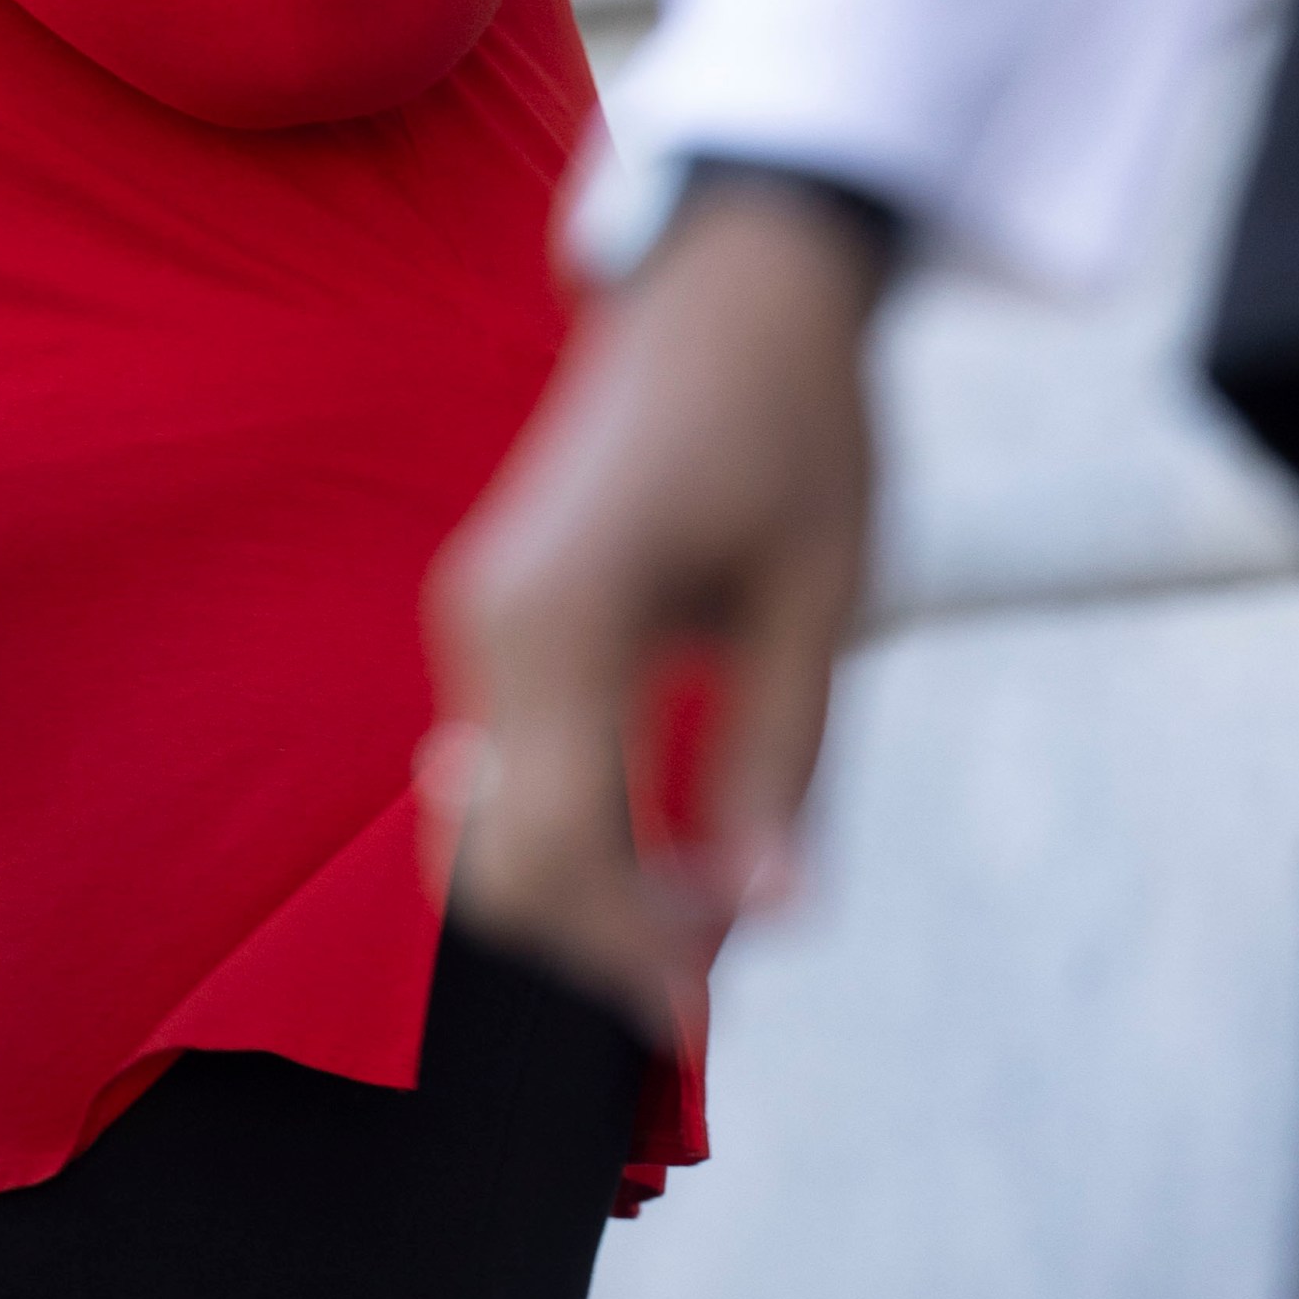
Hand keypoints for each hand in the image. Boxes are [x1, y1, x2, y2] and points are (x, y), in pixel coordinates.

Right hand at [423, 179, 886, 1045]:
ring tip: (710, 909)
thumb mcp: (818, 603)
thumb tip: (770, 916)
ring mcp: (480, 618)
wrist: (733, 284)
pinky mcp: (498, 616)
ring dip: (590, 888)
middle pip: (500, 858)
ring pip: (495, 819)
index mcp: (562, 618)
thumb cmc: (794, 424)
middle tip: (718, 973)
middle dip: (600, 938)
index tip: (705, 1013)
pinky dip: (575, 829)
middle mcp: (490, 624)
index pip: (556, 851)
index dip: (626, 954)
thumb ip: (781, 765)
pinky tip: (667, 846)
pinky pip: (509, 764)